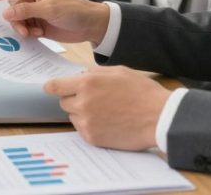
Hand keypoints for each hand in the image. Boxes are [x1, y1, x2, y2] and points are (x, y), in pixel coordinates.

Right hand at [0, 0, 109, 43]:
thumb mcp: (50, 9)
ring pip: (16, 22)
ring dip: (22, 29)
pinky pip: (24, 30)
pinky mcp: (38, 24)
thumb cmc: (74, 10)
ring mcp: (34, 12)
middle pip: (10, 10)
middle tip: (22, 29)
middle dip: (13, 21)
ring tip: (34, 33)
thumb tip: (6, 14)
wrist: (91, 24)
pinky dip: (28, 34)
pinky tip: (38, 34)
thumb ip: (26, 11)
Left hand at [46, 66, 170, 150]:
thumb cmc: (142, 92)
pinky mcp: (93, 138)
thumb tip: (80, 75)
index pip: (55, 86)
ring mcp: (87, 122)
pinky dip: (90, 125)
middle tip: (94, 98)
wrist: (159, 117)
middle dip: (74, 98)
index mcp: (87, 83)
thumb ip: (94, 72)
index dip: (52, 86)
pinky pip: (82, 129)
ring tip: (105, 111)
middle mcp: (83, 103)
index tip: (51, 88)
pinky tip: (108, 122)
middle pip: (64, 102)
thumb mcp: (118, 71)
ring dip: (82, 113)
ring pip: (73, 116)